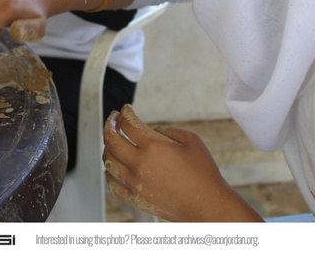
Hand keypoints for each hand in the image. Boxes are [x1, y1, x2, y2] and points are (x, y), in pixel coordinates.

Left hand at [103, 105, 263, 221]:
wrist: (206, 204)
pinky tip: (112, 165)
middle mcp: (140, 164)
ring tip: (112, 140)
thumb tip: (152, 130)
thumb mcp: (192, 139)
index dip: (125, 112)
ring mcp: (135, 183)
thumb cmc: (203, 172)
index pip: (128, 123)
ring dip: (107, 146)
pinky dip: (109, 171)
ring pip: (108, 160)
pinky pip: (112, 183)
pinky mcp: (135, 198)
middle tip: (113, 119)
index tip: (126, 109)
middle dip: (110, 124)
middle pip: (111, 139)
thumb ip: (168, 130)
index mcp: (153, 146)